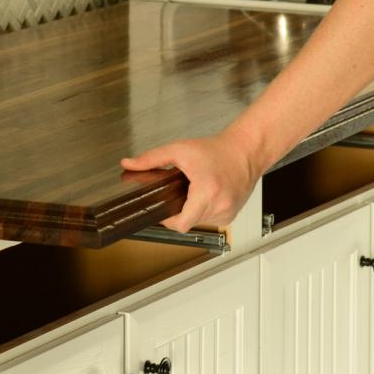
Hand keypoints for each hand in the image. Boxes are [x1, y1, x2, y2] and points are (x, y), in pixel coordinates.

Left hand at [120, 129, 260, 232]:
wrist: (245, 151)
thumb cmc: (217, 150)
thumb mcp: (180, 150)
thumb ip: (152, 159)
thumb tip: (129, 165)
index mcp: (206, 192)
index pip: (181, 223)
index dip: (168, 219)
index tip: (164, 209)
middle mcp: (219, 205)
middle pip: (188, 221)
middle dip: (181, 209)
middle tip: (181, 192)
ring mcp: (227, 213)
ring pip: (199, 222)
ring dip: (193, 210)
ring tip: (195, 190)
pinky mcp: (231, 215)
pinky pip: (211, 220)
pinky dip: (205, 210)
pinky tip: (207, 194)